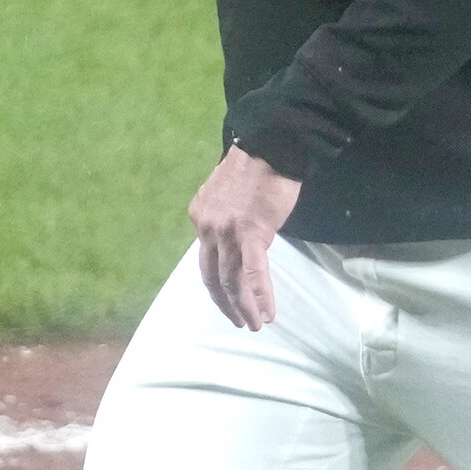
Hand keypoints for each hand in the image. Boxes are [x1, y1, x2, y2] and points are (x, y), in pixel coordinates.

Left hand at [190, 144, 302, 329]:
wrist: (271, 146)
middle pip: (212, 276)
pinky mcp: (252, 234)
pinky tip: (266, 314)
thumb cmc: (256, 166)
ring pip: (230, 281)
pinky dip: (259, 297)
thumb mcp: (226, 193)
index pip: (207, 258)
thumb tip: (234, 231)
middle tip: (238, 321)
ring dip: (243, 307)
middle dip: (225, 303)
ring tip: (255, 324)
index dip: (218, 282)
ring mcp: (227, 232)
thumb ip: (224, 215)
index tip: (231, 295)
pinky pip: (252, 274)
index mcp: (199, 217)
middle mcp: (206, 228)